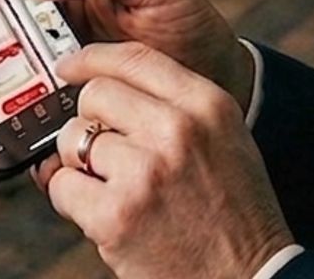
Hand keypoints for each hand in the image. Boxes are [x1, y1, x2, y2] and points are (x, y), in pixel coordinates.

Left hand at [36, 41, 292, 278]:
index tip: (71, 66)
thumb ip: (176, 104)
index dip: (93, 58)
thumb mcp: (224, 136)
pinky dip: (70, 197)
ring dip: (79, 160)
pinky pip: (63, 185)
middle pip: (97, 94)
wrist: (250, 277)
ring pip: (74, 138)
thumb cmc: (235, 209)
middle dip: (88, 118)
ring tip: (108, 182)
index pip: (135, 58)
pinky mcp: (117, 216)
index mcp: (206, 104)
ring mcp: (145, 172)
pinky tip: (99, 209)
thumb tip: (105, 83)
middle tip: (101, 145)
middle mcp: (177, 129)